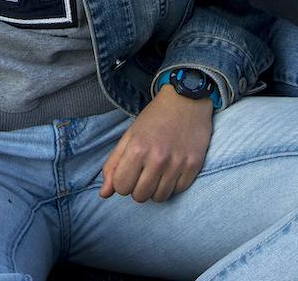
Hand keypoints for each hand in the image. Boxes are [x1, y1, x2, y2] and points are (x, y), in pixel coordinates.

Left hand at [99, 85, 212, 202]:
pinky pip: (178, 191)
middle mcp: (158, 158)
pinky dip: (172, 185)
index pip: (121, 187)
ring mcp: (177, 163)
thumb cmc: (155, 118)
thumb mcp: (129, 136)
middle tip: (143, 172)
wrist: (186, 100)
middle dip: (137, 188)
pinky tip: (172, 170)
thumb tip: (103, 194)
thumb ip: (113, 165)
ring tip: (157, 172)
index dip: (122, 182)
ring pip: (159, 197)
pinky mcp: (194, 166)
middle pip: (139, 196)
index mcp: (137, 149)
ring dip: (155, 189)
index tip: (129, 172)